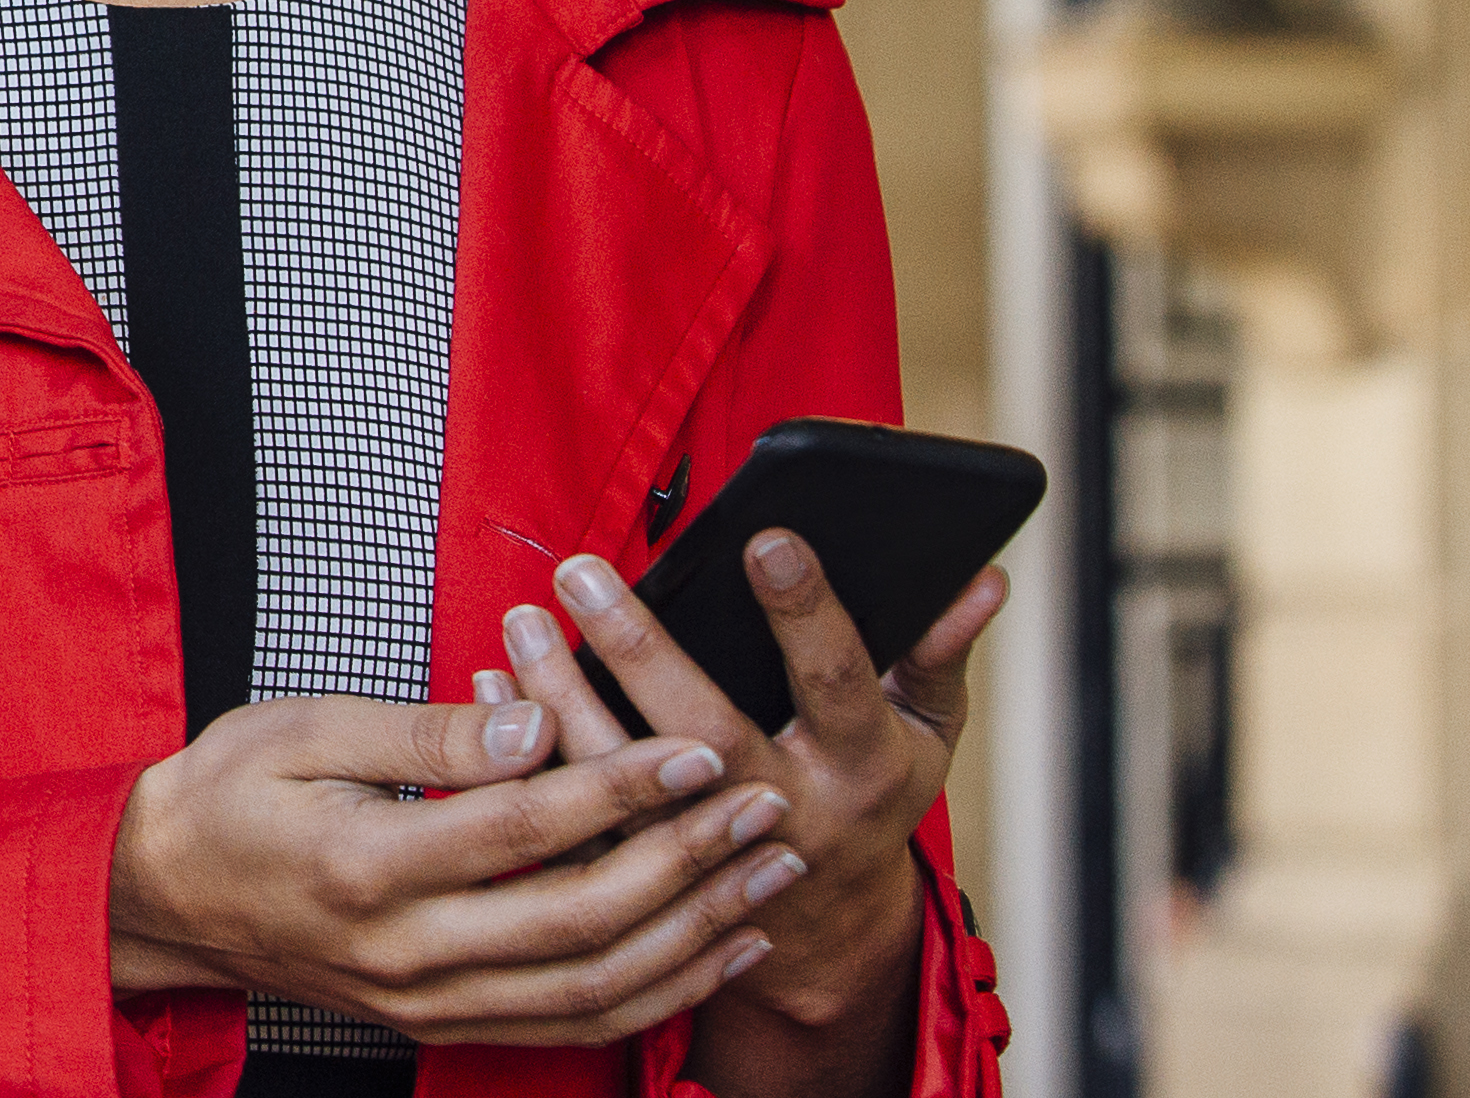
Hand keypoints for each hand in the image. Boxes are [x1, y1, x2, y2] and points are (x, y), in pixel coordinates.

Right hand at [106, 690, 807, 1044]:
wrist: (162, 895)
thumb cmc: (227, 795)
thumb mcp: (304, 728)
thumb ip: (426, 730)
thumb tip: (535, 722)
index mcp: (366, 864)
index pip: (523, 828)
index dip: (621, 788)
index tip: (695, 751)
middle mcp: (405, 952)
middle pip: (580, 921)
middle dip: (686, 863)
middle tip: (761, 807)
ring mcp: (426, 1002)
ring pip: (592, 990)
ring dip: (694, 935)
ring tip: (768, 876)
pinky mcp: (441, 1023)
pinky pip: (570, 1026)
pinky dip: (656, 994)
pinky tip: (712, 948)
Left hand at [500, 540, 1006, 1097]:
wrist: (826, 933)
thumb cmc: (870, 800)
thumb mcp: (923, 735)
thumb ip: (938, 654)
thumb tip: (980, 576)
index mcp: (858, 769)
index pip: (838, 682)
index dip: (807, 614)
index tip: (767, 536)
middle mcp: (780, 813)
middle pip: (703, 733)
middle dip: (639, 647)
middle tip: (581, 570)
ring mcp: (705, 855)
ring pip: (621, 782)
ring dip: (561, 697)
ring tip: (522, 618)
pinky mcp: (641, 880)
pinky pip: (570, 819)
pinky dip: (524, 754)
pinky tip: (488, 689)